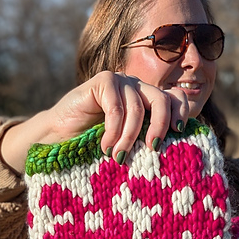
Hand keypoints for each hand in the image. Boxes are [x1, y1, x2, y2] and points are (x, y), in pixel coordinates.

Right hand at [0, 71, 189, 172]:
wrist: (58, 140)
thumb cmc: (95, 147)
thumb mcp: (128, 145)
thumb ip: (147, 141)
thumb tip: (178, 154)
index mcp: (148, 102)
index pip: (175, 98)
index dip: (181, 112)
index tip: (179, 133)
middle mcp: (137, 88)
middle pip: (161, 99)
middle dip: (160, 126)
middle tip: (153, 149)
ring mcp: (120, 82)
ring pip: (137, 107)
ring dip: (130, 137)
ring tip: (119, 157)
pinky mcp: (103, 81)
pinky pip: (116, 106)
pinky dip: (113, 130)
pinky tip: (105, 146)